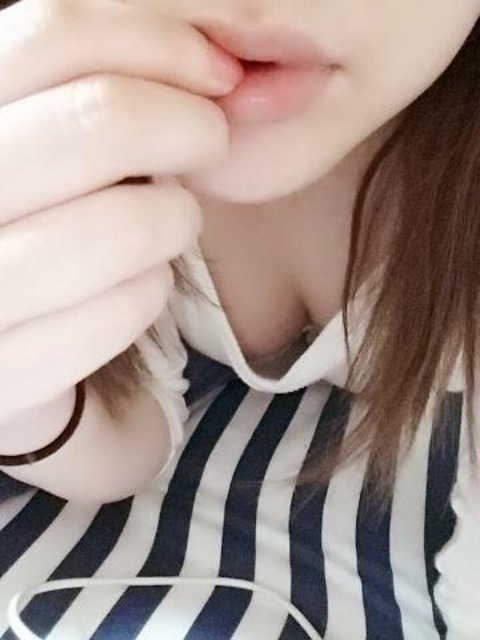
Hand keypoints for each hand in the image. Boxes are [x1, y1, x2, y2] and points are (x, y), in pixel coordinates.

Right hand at [0, 0, 240, 448]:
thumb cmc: (28, 220)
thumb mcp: (39, 139)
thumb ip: (95, 93)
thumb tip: (212, 69)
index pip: (55, 38)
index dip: (159, 46)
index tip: (216, 74)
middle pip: (102, 123)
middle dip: (190, 127)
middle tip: (207, 142)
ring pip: (128, 225)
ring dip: (176, 218)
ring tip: (166, 221)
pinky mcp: (7, 371)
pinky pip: (125, 310)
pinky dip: (153, 289)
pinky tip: (136, 281)